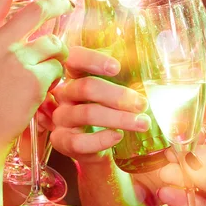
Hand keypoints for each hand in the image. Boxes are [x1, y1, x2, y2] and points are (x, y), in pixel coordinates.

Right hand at [0, 0, 73, 149]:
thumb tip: (8, 28)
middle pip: (38, 10)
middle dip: (58, 5)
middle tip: (66, 5)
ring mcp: (17, 59)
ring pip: (54, 44)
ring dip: (57, 56)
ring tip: (46, 72)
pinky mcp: (35, 79)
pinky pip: (58, 70)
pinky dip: (55, 79)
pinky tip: (41, 91)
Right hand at [50, 46, 150, 163]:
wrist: (96, 148)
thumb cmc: (107, 112)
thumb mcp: (113, 93)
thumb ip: (123, 79)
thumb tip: (145, 66)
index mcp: (75, 75)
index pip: (75, 58)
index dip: (92, 60)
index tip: (117, 68)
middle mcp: (64, 94)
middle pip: (86, 87)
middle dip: (117, 95)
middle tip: (142, 104)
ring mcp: (60, 118)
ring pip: (87, 113)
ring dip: (118, 118)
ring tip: (142, 123)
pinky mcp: (62, 141)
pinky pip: (80, 141)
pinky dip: (102, 139)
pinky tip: (118, 136)